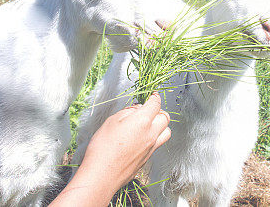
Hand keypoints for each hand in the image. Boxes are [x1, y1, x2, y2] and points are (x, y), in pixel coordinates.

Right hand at [50, 93, 170, 205]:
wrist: (102, 175)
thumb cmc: (103, 148)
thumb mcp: (111, 122)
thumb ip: (127, 112)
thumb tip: (136, 109)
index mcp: (142, 121)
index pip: (156, 104)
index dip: (154, 97)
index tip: (152, 95)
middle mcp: (151, 134)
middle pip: (165, 117)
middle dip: (158, 111)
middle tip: (146, 110)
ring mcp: (151, 148)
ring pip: (166, 132)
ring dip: (160, 125)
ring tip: (147, 124)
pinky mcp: (148, 158)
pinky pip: (158, 143)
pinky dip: (154, 137)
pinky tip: (141, 138)